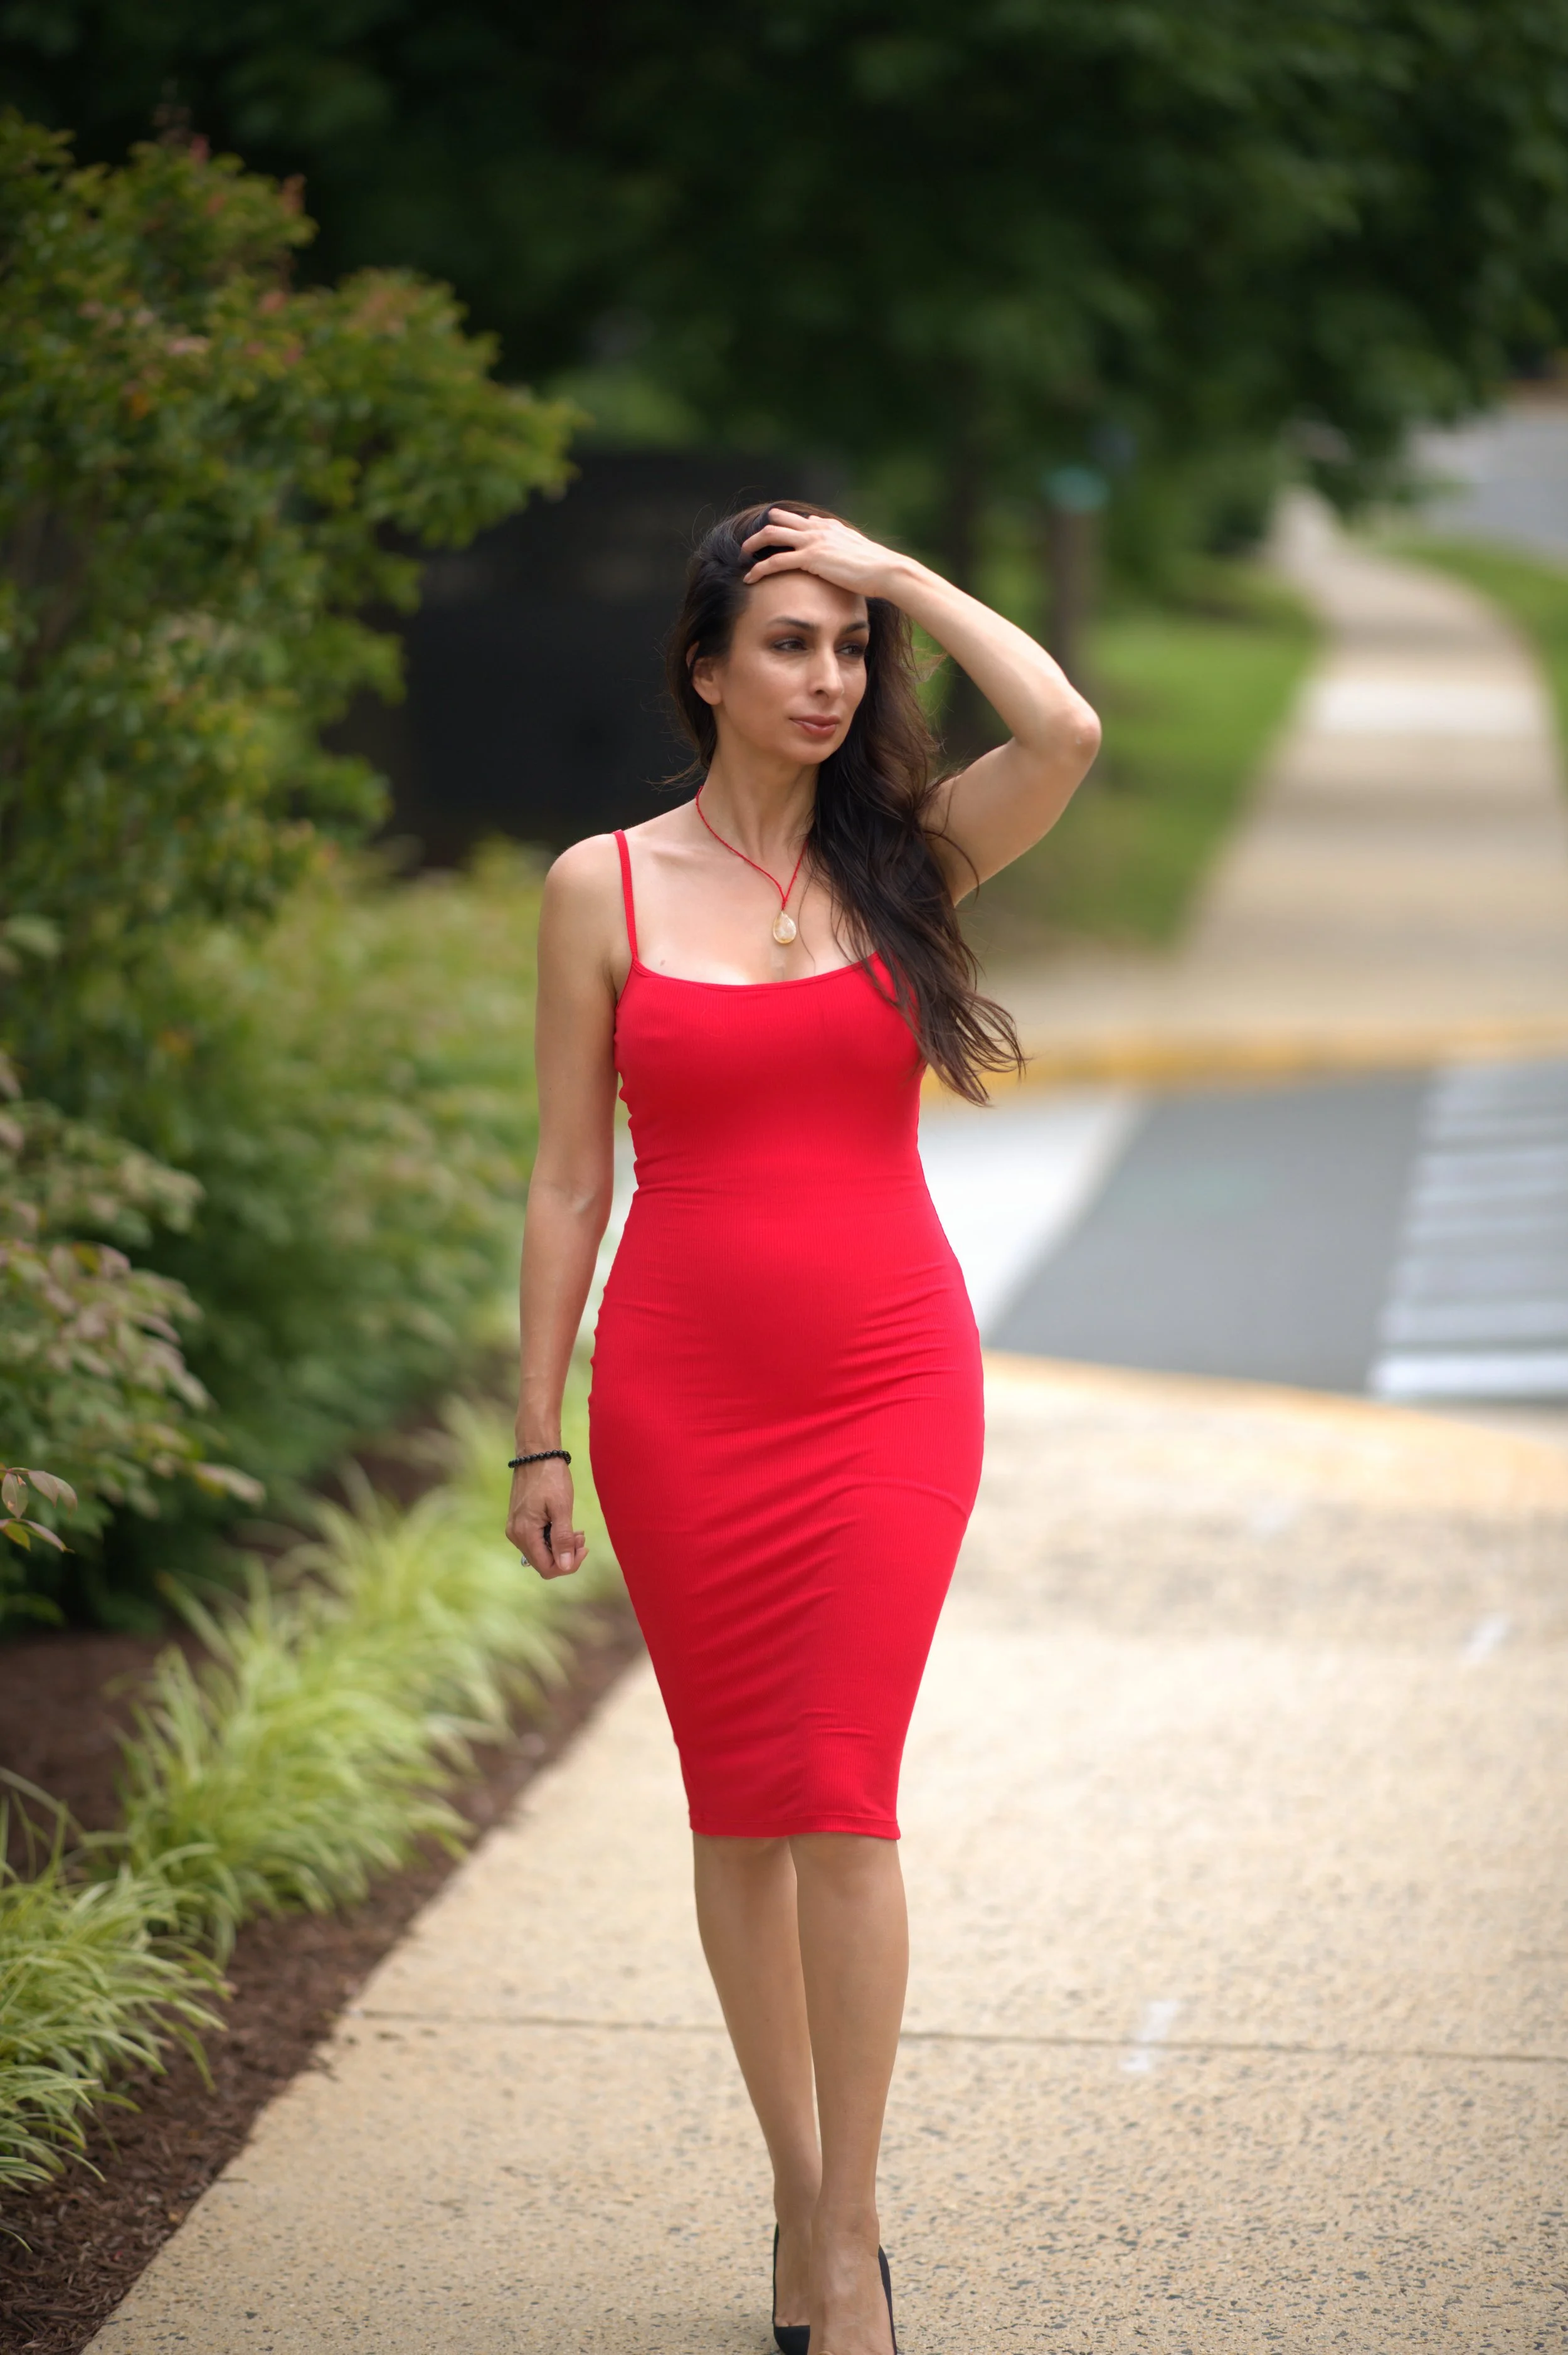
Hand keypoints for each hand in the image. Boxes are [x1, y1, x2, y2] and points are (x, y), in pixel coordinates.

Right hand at [506, 1459, 586, 1579]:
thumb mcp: (562, 1508)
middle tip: (581, 1537)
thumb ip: (563, 1539)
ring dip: (560, 1547)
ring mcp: (515, 1528)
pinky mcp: (519, 1522)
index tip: (584, 1548)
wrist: (536, 1454)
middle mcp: (515, 1535)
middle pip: (543, 1563)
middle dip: (565, 1555)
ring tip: (577, 1532)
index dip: (568, 1565)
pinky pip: (536, 1541)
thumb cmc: (551, 1477)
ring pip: (540, 1553)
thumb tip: (565, 1567)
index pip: (547, 1568)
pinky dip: (552, 1539)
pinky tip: (564, 1526)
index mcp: (525, 1533)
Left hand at [741, 507, 914, 602]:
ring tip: (741, 557)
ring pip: (772, 535)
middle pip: (779, 520)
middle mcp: (818, 528)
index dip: (782, 528)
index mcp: (829, 527)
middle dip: (761, 531)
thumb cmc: (877, 568)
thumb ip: (845, 548)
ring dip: (752, 545)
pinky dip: (759, 568)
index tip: (771, 541)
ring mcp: (813, 541)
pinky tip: (749, 578)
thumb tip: (839, 551)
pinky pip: (776, 561)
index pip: (799, 520)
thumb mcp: (859, 553)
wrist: (886, 570)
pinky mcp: (810, 558)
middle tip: (748, 546)